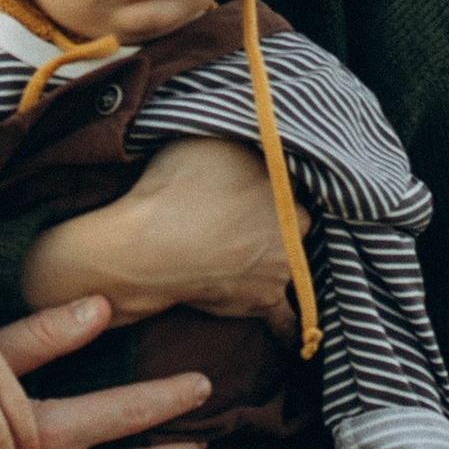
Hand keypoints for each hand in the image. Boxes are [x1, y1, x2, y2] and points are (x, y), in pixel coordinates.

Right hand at [22, 134, 310, 327]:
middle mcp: (296, 234)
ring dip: (291, 259)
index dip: (278, 178)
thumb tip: (259, 120)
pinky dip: (295, 323)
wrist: (144, 251)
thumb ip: (244, 134)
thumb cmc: (174, 189)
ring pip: (300, 265)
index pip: (297, 181)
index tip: (261, 175)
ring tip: (274, 252)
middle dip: (284, 215)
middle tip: (254, 209)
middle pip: (300, 222)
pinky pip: (289, 320)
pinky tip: (303, 328)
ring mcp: (280, 273)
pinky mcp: (260, 305)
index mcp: (290, 193)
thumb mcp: (212, 139)